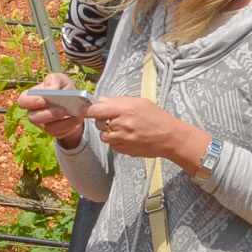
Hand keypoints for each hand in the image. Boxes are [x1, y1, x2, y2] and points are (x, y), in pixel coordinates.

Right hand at [16, 72, 85, 141]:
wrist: (77, 104)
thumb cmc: (63, 89)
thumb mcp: (61, 80)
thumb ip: (54, 79)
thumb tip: (51, 89)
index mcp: (32, 97)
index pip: (22, 101)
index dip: (29, 102)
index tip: (42, 100)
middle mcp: (35, 112)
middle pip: (33, 118)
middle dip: (48, 114)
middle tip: (63, 110)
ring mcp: (44, 124)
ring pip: (48, 128)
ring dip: (63, 123)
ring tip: (76, 115)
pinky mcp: (55, 132)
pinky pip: (59, 133)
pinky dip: (70, 126)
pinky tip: (78, 118)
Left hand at [88, 95, 206, 169]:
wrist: (170, 137)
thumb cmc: (157, 117)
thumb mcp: (140, 102)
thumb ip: (119, 101)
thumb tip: (101, 100)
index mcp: (126, 109)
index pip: (98, 110)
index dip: (86, 111)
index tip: (81, 110)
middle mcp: (123, 124)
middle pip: (99, 123)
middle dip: (102, 121)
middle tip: (113, 119)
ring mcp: (124, 139)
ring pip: (104, 136)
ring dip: (108, 132)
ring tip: (122, 129)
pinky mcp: (126, 150)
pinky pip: (112, 146)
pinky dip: (116, 141)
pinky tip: (127, 137)